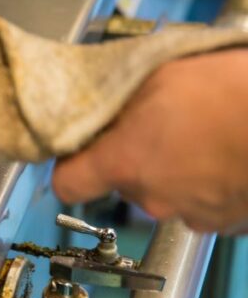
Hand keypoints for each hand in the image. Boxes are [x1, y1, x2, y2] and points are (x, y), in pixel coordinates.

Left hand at [53, 49, 247, 232]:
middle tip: (162, 123)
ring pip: (168, 192)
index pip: (67, 183)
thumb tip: (103, 103)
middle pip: (123, 182)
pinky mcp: (228, 223)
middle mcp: (153, 198)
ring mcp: (193, 215)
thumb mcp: (161, 74)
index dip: (70, 165)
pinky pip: (205, 203)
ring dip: (178, 168)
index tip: (78, 150)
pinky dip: (211, 183)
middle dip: (137, 155)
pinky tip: (228, 153)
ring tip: (204, 134)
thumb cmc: (235, 92)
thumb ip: (121, 99)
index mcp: (124, 162)